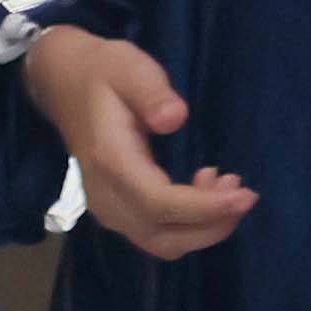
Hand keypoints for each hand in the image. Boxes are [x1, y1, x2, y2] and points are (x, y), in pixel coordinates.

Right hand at [21, 26, 256, 249]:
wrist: (65, 83)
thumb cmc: (103, 72)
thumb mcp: (128, 67)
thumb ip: (152, 91)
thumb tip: (175, 118)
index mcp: (109, 161)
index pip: (158, 204)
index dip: (204, 208)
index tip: (244, 195)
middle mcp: (104, 195)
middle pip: (163, 237)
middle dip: (212, 224)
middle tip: (245, 192)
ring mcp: (107, 209)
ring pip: (163, 243)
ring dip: (204, 227)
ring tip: (229, 187)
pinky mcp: (117, 211)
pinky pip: (158, 234)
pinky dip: (190, 225)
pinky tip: (209, 191)